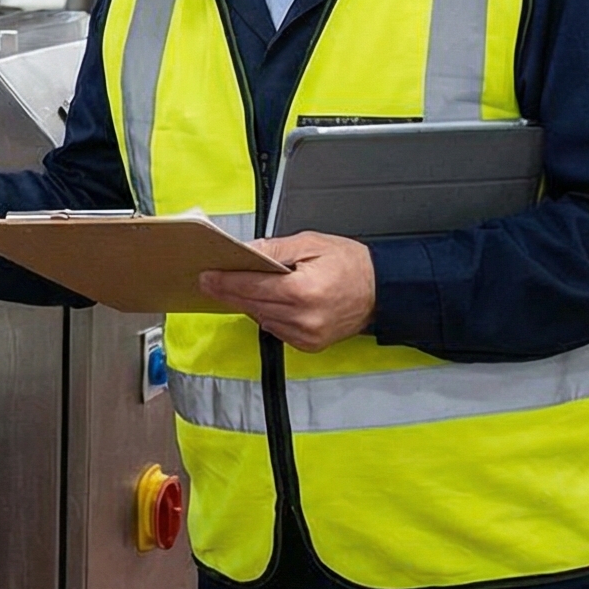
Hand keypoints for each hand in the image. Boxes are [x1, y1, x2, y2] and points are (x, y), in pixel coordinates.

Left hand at [199, 232, 375, 351]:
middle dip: (230, 292)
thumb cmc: (351, 264)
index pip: (252, 288)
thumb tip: (246, 252)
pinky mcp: (310, 345)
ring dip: (249, 304)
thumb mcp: (311, 244)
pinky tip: (270, 302)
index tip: (207, 277)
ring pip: (262, 319)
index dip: (225, 282)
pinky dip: (268, 316)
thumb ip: (275, 250)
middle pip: (252, 305)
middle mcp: (304, 318)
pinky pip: (276, 330)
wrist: (382, 290)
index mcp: (303, 291)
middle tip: (211, 281)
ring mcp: (307, 335)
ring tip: (239, 288)